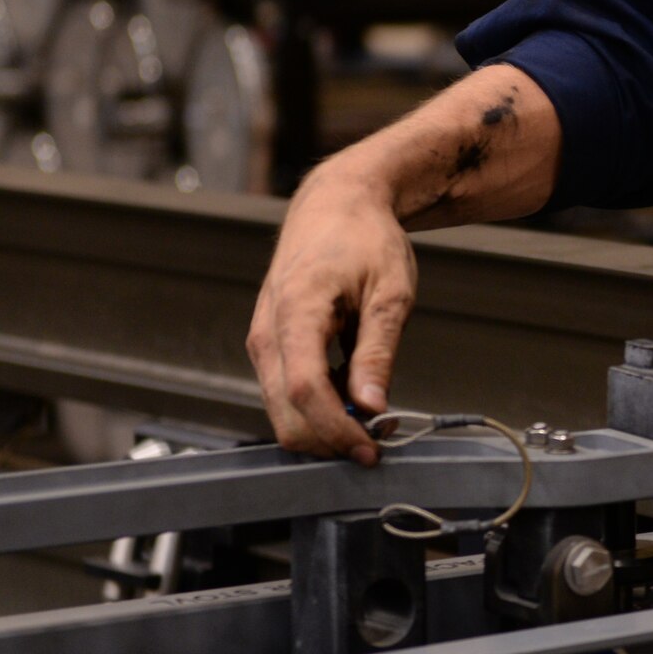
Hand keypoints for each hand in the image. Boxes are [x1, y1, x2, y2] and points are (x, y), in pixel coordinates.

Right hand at [247, 161, 417, 464]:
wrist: (336, 204)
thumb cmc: (365, 239)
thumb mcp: (390, 292)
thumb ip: (378, 352)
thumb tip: (371, 407)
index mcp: (296, 311)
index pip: (303, 390)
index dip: (336, 430)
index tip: (371, 449)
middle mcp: (267, 331)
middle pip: (285, 413)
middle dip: (330, 439)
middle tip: (379, 439)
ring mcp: (263, 340)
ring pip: (282, 409)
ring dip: (325, 426)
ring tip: (374, 416)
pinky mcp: (270, 346)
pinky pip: (285, 393)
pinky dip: (318, 408)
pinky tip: (354, 396)